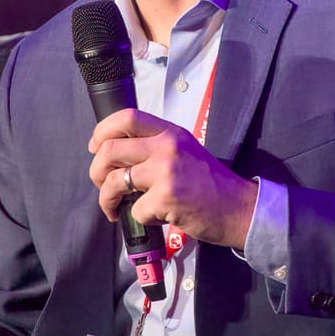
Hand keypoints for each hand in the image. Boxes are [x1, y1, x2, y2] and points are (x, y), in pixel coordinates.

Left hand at [88, 109, 257, 249]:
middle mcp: (167, 147)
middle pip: (111, 149)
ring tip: (113, 209)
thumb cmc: (211, 184)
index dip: (103, 130)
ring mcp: (166, 172)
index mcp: (170, 132)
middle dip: (96, 171)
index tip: (96, 147)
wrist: (238, 208)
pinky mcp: (166, 198)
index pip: (127, 117)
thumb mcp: (185, 150)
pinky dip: (139, 218)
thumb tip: (118, 156)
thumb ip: (156, 147)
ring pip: (114, 181)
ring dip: (106, 199)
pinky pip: (134, 210)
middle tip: (101, 185)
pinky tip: (154, 218)